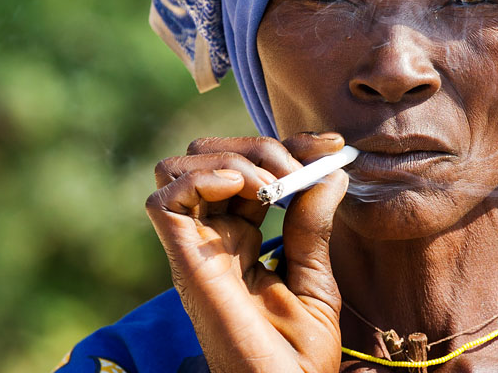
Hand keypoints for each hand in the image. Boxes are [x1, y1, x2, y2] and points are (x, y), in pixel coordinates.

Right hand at [145, 133, 349, 372]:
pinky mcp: (182, 260)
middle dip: (260, 146)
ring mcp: (194, 246)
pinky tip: (241, 191)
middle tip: (300, 168)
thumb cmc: (297, 355)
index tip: (332, 145)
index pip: (249, 168)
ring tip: (270, 186)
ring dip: (231, 160)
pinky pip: (165, 199)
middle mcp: (211, 235)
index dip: (286, 147)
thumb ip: (314, 225)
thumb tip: (331, 172)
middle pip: (211, 156)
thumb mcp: (315, 278)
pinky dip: (201, 178)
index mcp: (241, 237)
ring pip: (181, 166)